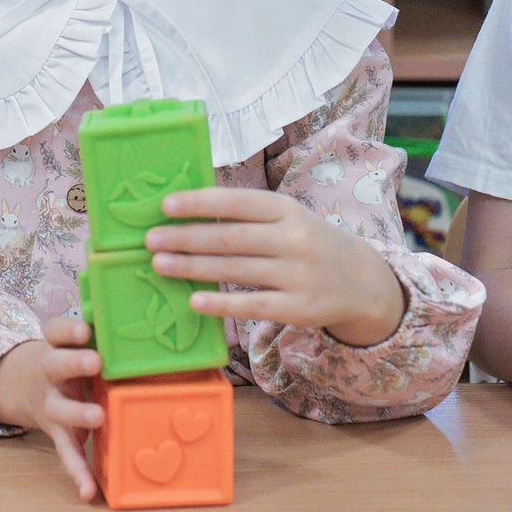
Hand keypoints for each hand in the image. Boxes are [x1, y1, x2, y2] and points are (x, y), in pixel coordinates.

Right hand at [0, 316, 104, 500]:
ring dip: (77, 412)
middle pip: (55, 364)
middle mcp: (51, 373)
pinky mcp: (58, 433)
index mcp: (58, 345)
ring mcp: (52, 404)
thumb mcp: (79, 341)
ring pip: (59, 409)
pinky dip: (77, 472)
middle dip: (74, 363)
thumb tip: (161, 317)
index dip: (70, 328)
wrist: (29, 385)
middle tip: (95, 361)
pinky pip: (66, 453)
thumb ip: (105, 333)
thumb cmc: (72, 358)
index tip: (87, 328)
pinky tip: (89, 491)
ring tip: (97, 417)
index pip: (57, 330)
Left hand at [148, 187, 406, 346]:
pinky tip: (193, 300)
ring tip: (159, 263)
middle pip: (231, 238)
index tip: (165, 205)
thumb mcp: (289, 219)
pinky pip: (251, 305)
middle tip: (149, 239)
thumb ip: (249, 216)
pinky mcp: (298, 308)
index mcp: (288, 209)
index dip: (201, 203)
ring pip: (235, 270)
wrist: (362, 282)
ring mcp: (298, 275)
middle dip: (185, 238)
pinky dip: (220, 303)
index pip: (238, 202)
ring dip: (192, 267)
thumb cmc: (310, 243)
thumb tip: (190, 212)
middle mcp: (294, 239)